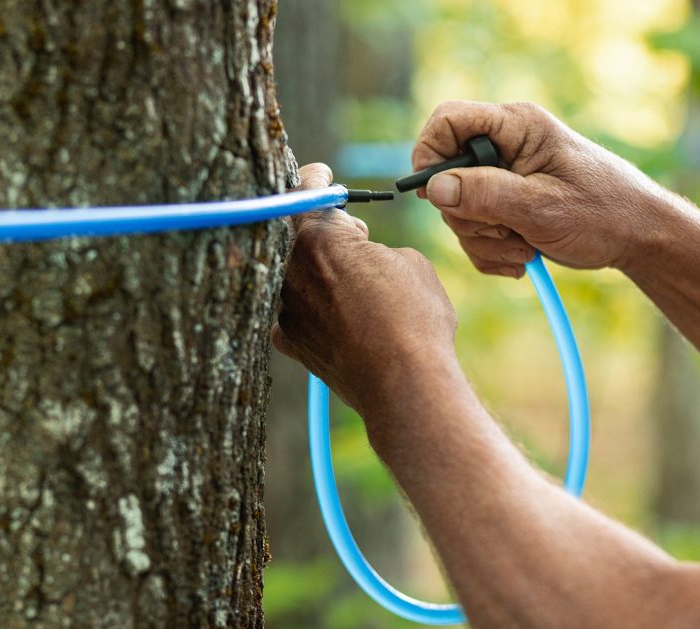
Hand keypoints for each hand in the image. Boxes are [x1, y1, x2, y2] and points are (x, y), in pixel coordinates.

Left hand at [271, 164, 456, 415]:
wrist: (404, 383)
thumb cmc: (414, 317)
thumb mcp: (409, 261)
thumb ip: (374, 248)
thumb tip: (363, 258)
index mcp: (319, 238)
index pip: (306, 191)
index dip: (316, 179)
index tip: (320, 174)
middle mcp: (290, 270)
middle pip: (300, 237)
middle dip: (326, 234)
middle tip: (355, 239)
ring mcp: (285, 309)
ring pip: (300, 277)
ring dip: (322, 275)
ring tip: (359, 290)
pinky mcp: (289, 341)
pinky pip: (298, 312)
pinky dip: (317, 311)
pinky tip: (345, 320)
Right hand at [413, 100, 671, 273]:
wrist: (638, 238)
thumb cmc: (604, 213)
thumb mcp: (542, 207)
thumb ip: (486, 195)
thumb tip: (435, 188)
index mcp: (516, 127)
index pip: (447, 121)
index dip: (430, 155)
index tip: (436, 196)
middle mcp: (506, 146)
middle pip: (448, 176)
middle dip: (471, 216)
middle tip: (508, 232)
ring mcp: (504, 176)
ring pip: (459, 210)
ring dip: (486, 240)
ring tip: (526, 247)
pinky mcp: (506, 204)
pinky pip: (475, 230)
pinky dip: (493, 252)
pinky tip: (524, 255)